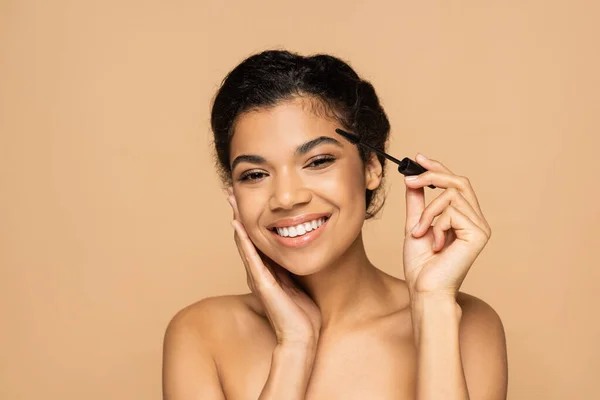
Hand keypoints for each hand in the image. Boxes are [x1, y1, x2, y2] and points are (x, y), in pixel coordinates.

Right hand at [226, 188, 321, 347]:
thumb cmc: (303, 314)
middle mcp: (259, 272)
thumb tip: (302, 252)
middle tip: (230, 192)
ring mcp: (259, 277)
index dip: (249, 219)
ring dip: (238, 222)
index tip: (245, 199)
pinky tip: (239, 226)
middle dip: (238, 214)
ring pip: (245, 244)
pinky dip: (244, 241)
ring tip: (231, 202)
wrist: (302, 338)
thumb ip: (293, 269)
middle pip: (245, 237)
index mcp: (268, 271)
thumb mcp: (298, 283)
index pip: (256, 239)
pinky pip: (251, 258)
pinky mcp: (263, 284)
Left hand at [402, 154, 491, 297]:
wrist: (425, 288)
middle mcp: (476, 220)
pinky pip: (451, 211)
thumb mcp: (415, 225)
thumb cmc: (421, 264)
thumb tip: (412, 179)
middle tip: (409, 180)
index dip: (438, 168)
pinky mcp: (479, 234)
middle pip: (459, 182)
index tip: (418, 158)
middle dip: (432, 176)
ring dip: (427, 213)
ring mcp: (480, 227)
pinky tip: (435, 245)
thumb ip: (417, 202)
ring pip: (450, 196)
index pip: (456, 184)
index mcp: (464, 218)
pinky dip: (435, 225)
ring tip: (420, 233)